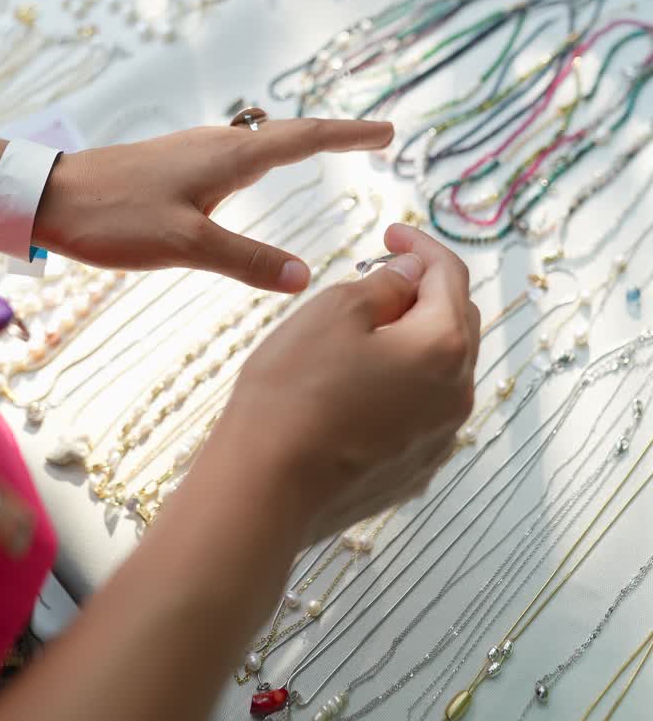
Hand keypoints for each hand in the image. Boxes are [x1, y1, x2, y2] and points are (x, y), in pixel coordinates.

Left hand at [33, 117, 391, 289]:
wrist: (48, 197)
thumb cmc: (115, 217)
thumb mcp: (187, 245)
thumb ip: (248, 261)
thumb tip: (306, 276)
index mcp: (230, 156)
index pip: (306, 137)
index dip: (350, 135)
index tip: (389, 131)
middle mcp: (218, 144)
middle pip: (292, 133)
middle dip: (337, 135)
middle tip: (377, 139)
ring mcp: (196, 152)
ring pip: (264, 142)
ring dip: (304, 143)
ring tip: (334, 150)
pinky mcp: (177, 166)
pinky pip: (241, 154)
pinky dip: (271, 157)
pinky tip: (262, 174)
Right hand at [219, 224, 479, 539]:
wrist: (265, 488)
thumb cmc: (294, 392)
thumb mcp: (334, 311)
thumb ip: (385, 284)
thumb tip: (411, 276)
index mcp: (443, 347)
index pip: (449, 276)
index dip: (420, 246)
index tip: (391, 232)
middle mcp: (457, 396)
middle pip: (455, 323)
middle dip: (425, 291)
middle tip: (381, 273)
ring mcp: (439, 439)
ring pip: (440, 370)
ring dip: (414, 339)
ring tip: (367, 327)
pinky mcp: (413, 470)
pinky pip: (421, 410)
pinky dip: (403, 383)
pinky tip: (361, 381)